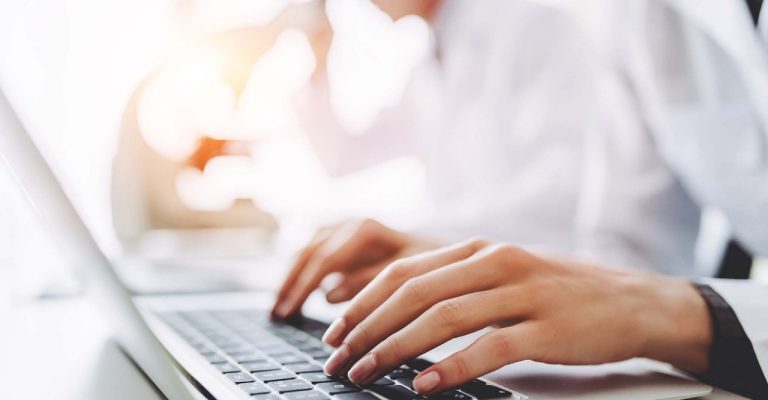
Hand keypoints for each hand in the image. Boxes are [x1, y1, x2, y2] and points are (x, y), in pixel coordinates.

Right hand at [272, 219, 438, 317]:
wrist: (453, 251)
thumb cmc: (437, 264)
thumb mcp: (411, 274)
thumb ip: (369, 282)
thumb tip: (328, 293)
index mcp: (365, 230)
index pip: (322, 260)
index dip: (302, 289)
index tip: (287, 314)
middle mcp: (352, 224)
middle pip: (308, 253)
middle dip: (291, 285)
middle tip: (277, 315)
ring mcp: (347, 228)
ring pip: (308, 250)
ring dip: (292, 278)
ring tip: (280, 307)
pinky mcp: (346, 239)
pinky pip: (316, 252)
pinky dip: (303, 272)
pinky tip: (296, 293)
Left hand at [320, 239, 712, 394]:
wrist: (633, 301)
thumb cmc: (559, 293)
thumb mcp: (505, 274)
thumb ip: (457, 284)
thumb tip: (398, 311)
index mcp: (478, 249)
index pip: (404, 272)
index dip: (363, 301)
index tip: (336, 330)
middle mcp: (495, 262)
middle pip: (413, 293)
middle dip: (368, 328)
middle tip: (338, 358)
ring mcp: (522, 293)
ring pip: (443, 318)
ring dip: (396, 347)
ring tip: (365, 372)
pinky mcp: (547, 328)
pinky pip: (489, 347)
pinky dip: (452, 367)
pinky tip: (425, 385)